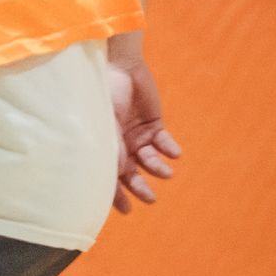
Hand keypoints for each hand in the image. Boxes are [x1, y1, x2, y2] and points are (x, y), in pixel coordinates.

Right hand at [109, 54, 180, 211]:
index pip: (108, 176)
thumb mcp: (102, 126)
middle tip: (150, 199)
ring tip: (165, 173)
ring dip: (157, 168)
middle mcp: (119, 143)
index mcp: (101, 146)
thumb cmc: (101, 95)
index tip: (127, 210)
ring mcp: (136, 133)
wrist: (116, 65)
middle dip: (140, 187)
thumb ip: (111, 151)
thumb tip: (118, 177)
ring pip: (149, 159)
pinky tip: (174, 153)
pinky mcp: (153, 122)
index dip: (116, 194)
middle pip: (130, 172)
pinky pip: (163, 142)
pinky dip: (170, 149)